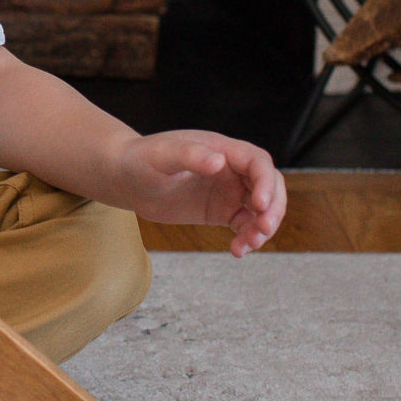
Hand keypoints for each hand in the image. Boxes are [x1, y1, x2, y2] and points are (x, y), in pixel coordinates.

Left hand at [110, 131, 285, 256]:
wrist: (127, 178)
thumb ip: (189, 155)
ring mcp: (228, 190)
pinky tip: (238, 251)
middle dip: (273, 208)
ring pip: (262, 208)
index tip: (259, 205)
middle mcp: (231, 168)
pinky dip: (248, 238)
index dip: (265, 182)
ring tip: (248, 245)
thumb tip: (218, 161)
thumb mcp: (161, 155)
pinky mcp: (221, 211)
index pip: (257, 162)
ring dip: (263, 227)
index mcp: (222, 149)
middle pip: (270, 185)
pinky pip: (245, 225)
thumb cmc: (141, 159)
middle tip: (262, 229)